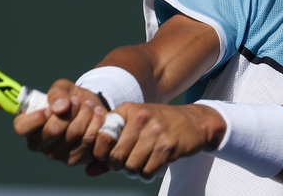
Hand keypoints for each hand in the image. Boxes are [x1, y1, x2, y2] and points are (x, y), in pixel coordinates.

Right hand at [13, 79, 108, 167]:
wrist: (92, 108)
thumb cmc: (70, 99)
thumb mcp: (62, 88)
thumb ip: (57, 93)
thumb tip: (59, 107)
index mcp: (29, 126)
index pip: (22, 127)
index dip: (36, 117)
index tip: (50, 108)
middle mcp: (40, 144)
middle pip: (53, 130)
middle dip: (70, 110)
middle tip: (77, 101)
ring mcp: (58, 154)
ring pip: (74, 133)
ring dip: (85, 114)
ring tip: (89, 105)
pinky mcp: (77, 158)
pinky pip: (89, 141)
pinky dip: (96, 124)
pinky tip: (97, 115)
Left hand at [87, 103, 226, 180]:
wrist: (194, 122)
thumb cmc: (159, 125)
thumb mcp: (134, 128)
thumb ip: (110, 148)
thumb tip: (88, 171)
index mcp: (128, 110)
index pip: (103, 138)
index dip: (103, 153)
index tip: (111, 155)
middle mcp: (140, 118)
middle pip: (116, 156)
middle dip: (120, 165)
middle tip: (129, 162)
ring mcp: (155, 131)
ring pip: (131, 166)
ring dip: (135, 171)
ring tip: (142, 163)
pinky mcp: (168, 146)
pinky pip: (148, 171)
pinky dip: (148, 173)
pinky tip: (154, 164)